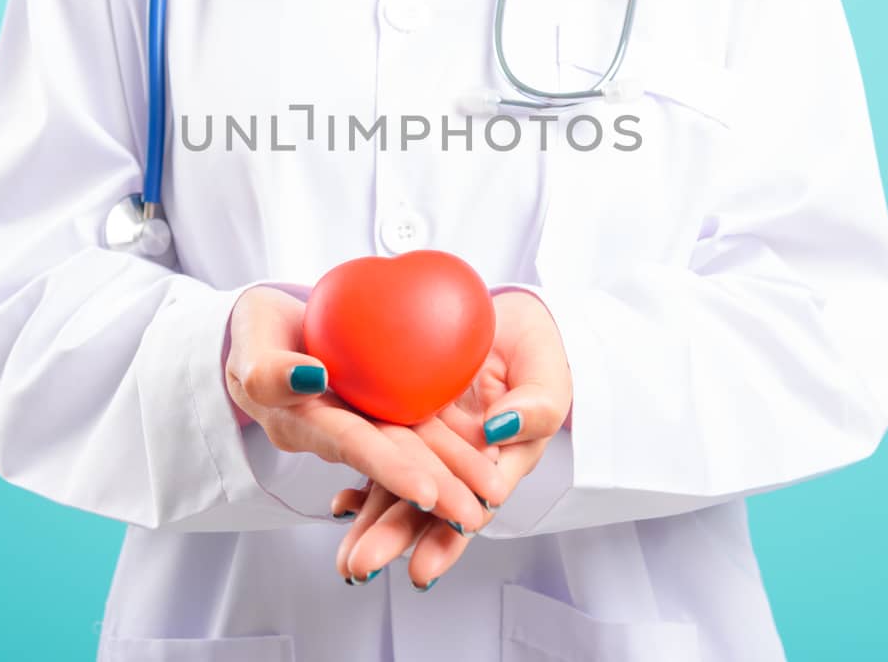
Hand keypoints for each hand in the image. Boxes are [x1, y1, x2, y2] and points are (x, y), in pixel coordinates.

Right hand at [224, 285, 501, 527]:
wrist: (270, 325)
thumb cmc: (256, 334)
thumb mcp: (250, 345)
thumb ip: (269, 368)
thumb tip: (311, 378)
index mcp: (306, 424)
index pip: (354, 445)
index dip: (388, 469)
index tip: (425, 492)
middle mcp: (340, 431)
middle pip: (394, 458)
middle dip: (435, 489)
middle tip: (476, 514)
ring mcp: (365, 420)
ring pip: (415, 446)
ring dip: (454, 472)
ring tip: (493, 491)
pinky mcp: (382, 406)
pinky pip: (421, 422)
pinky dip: (453, 438)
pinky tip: (488, 448)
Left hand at [331, 289, 572, 587]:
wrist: (504, 318)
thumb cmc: (534, 349)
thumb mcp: (546, 375)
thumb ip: (536, 407)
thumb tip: (499, 430)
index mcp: (500, 463)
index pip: (471, 510)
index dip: (447, 541)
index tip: (420, 569)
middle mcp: (460, 464)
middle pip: (424, 508)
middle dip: (392, 539)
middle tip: (358, 567)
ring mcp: (429, 444)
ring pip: (396, 489)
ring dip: (370, 524)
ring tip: (344, 560)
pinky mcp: (404, 420)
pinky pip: (381, 453)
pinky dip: (361, 482)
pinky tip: (341, 503)